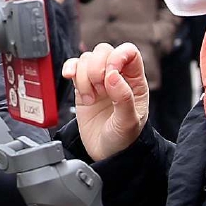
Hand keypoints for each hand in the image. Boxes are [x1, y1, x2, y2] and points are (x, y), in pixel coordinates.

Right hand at [62, 43, 149, 159]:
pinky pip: (73, 67)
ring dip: (83, 77)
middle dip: (97, 68)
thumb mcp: (128, 122)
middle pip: (104, 51)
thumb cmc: (123, 139)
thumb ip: (123, 98)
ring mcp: (98, 81)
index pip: (129, 52)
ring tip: (90, 99)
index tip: (110, 73)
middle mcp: (116, 77)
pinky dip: (70, 69)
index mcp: (135, 81)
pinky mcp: (81, 87)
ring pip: (86, 59)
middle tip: (99, 90)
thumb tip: (112, 75)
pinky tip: (70, 79)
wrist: (106, 154)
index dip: (117, 56)